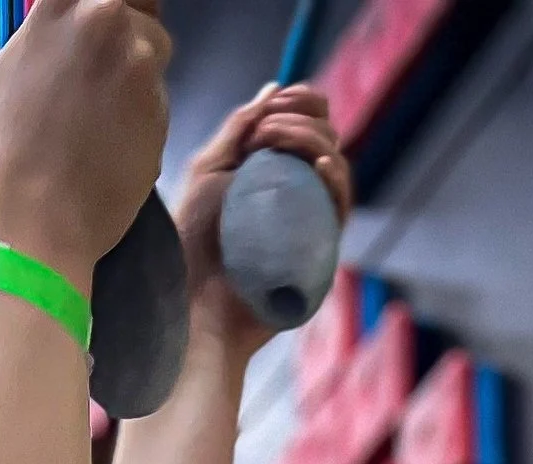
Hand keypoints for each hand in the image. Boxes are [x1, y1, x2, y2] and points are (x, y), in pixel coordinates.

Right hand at [0, 0, 173, 285]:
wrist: (27, 220)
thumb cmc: (8, 151)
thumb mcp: (19, 65)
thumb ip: (59, 36)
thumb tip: (82, 27)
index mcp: (61, 0)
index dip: (120, 14)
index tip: (114, 33)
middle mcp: (104, 15)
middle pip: (141, 17)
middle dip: (131, 47)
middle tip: (101, 94)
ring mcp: (136, 60)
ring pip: (154, 59)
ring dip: (138, 87)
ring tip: (101, 130)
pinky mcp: (158, 106)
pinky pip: (158, 105)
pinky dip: (143, 125)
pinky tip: (111, 154)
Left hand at [174, 84, 350, 358]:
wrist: (195, 306)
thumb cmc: (192, 245)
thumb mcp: (207, 172)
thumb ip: (237, 129)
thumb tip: (275, 88)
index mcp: (270, 172)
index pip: (304, 125)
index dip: (301, 103)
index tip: (277, 102)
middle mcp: (294, 194)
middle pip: (324, 139)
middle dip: (302, 118)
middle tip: (266, 128)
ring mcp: (308, 221)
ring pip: (336, 167)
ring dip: (313, 140)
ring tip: (277, 142)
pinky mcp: (318, 251)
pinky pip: (340, 208)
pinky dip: (335, 180)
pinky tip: (319, 165)